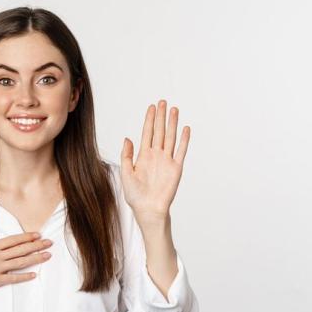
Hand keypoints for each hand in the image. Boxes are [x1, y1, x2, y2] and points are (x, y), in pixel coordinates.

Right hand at [0, 224, 53, 301]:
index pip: (13, 240)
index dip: (26, 237)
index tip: (38, 234)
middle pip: (20, 249)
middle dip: (36, 245)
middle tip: (49, 243)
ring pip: (20, 262)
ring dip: (35, 258)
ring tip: (47, 255)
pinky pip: (13, 278)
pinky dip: (24, 276)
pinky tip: (34, 274)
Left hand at [120, 99, 190, 221]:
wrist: (148, 210)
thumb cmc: (135, 196)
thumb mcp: (125, 174)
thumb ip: (127, 156)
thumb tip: (127, 138)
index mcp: (143, 155)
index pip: (147, 133)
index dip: (149, 120)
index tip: (152, 107)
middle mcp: (156, 155)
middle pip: (160, 131)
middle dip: (161, 117)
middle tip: (163, 102)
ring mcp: (167, 161)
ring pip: (170, 137)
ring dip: (172, 124)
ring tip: (174, 110)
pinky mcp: (176, 168)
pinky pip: (181, 151)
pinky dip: (184, 140)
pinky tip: (185, 129)